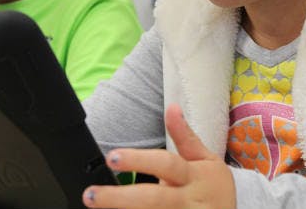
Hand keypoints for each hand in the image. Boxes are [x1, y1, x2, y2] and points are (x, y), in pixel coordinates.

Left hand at [82, 103, 235, 208]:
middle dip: (120, 199)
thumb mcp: (205, 159)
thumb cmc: (214, 187)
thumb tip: (172, 107)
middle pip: (153, 200)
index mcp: (194, 177)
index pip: (165, 165)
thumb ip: (185, 136)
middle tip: (91, 195)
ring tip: (97, 208)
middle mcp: (188, 201)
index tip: (111, 157)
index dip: (139, 161)